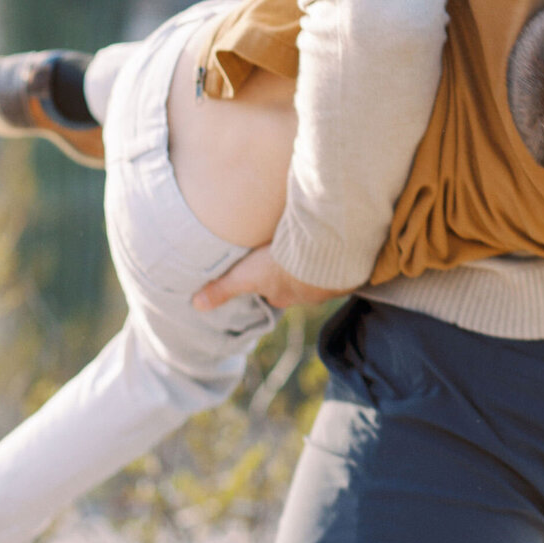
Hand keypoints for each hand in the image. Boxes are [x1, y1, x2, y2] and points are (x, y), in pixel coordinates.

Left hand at [193, 245, 339, 311]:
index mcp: (284, 295)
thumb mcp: (246, 276)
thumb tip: (196, 306)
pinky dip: (336, 251)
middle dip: (294, 269)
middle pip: (298, 282)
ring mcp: (331, 282)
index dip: (269, 279)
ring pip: (320, 271)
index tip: (266, 265)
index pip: (273, 291)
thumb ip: (222, 289)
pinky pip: (341, 260)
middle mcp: (309, 294)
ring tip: (312, 239)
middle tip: (289, 250)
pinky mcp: (347, 267)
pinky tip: (333, 236)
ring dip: (316, 259)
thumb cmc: (281, 265)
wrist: (322, 252)